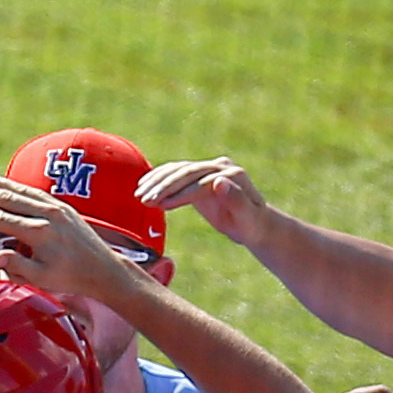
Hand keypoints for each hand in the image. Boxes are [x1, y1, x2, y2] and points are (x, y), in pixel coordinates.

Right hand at [0, 172, 144, 307]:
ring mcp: (57, 208)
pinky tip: (7, 183)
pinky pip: (36, 192)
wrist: (102, 269)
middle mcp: (48, 215)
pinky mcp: (63, 207)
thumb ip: (17, 265)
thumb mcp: (41, 278)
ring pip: (22, 190)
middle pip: (9, 199)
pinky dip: (18, 186)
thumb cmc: (70, 278)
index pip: (2, 219)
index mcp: (40, 233)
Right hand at [135, 157, 269, 247]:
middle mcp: (219, 166)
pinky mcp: (199, 176)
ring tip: (139, 196)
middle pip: (186, 172)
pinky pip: (176, 173)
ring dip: (157, 182)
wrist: (254, 223)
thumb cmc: (251, 225)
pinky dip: (159, 179)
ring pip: (178, 170)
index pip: (200, 181)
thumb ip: (236, 200)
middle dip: (163, 186)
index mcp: (232, 174)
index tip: (161, 206)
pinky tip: (144, 187)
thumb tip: (218, 182)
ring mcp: (208, 169)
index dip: (180, 193)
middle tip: (144, 200)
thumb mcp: (247, 218)